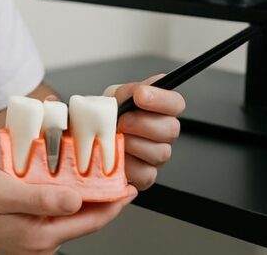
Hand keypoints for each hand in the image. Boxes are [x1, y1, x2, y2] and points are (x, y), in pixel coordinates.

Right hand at [0, 166, 136, 254]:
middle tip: (118, 172)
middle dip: (103, 196)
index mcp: (38, 237)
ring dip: (85, 194)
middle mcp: (40, 244)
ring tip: (98, 171)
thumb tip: (77, 201)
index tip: (129, 185)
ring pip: (72, 215)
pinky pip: (57, 214)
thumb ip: (42, 198)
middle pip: (85, 220)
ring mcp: (35, 240)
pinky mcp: (29, 231)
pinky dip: (67, 196)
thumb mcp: (5, 191)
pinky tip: (70, 179)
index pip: (90, 221)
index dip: (114, 202)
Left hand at [105, 75, 185, 189]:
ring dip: (133, 144)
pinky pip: (146, 173)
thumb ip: (130, 92)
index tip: (140, 95)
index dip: (161, 99)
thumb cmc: (106, 116)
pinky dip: (128, 165)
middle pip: (171, 129)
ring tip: (116, 138)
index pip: (176, 103)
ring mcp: (157, 155)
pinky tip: (116, 156)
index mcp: (161, 109)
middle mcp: (164, 132)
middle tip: (122, 120)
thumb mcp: (115, 96)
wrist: (90, 138)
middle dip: (143, 123)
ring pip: (160, 152)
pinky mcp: (147, 176)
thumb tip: (141, 91)